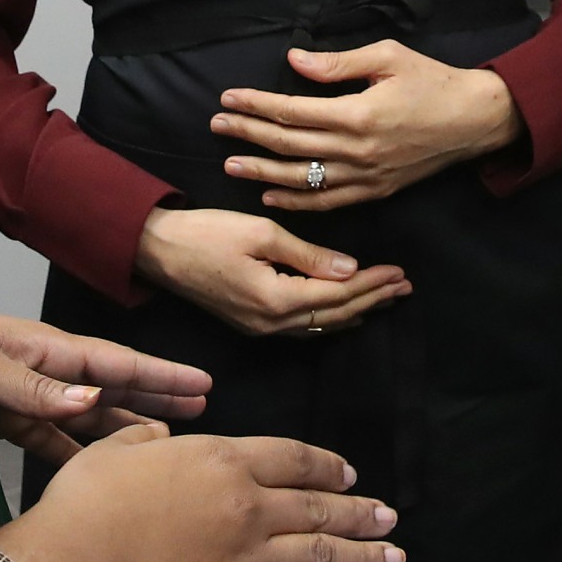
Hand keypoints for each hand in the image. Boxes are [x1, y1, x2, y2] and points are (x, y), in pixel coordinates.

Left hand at [0, 311, 210, 466]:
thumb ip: (35, 388)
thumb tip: (93, 401)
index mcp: (48, 351)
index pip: (117, 363)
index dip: (160, 374)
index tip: (203, 382)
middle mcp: (46, 372)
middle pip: (113, 386)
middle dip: (156, 394)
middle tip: (204, 406)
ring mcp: (29, 397)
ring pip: (90, 416)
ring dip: (125, 426)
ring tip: (166, 439)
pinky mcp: (8, 422)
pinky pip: (54, 441)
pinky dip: (80, 455)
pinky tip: (103, 472)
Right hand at [0, 425, 403, 561]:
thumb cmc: (88, 502)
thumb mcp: (117, 448)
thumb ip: (147, 440)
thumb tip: (161, 437)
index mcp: (219, 461)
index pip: (290, 458)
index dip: (324, 466)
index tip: (349, 474)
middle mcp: (244, 508)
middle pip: (315, 507)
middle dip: (358, 512)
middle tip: (389, 516)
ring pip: (317, 557)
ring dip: (360, 559)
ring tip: (393, 559)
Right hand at [135, 207, 409, 336]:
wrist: (157, 250)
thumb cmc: (206, 233)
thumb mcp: (261, 232)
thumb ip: (308, 254)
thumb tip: (350, 268)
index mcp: (276, 300)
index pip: (337, 295)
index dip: (371, 283)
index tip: (400, 271)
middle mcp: (271, 324)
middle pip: (334, 315)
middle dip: (372, 299)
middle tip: (404, 285)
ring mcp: (260, 329)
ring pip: (320, 326)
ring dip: (355, 310)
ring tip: (385, 297)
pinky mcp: (250, 324)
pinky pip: (302, 327)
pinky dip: (329, 318)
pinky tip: (343, 311)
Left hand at [212, 40, 523, 211]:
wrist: (476, 120)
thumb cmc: (432, 81)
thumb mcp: (387, 57)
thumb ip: (337, 63)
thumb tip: (294, 61)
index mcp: (358, 114)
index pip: (293, 111)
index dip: (256, 105)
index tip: (228, 98)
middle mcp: (358, 150)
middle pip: (290, 145)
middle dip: (248, 135)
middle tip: (216, 126)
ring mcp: (367, 176)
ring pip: (303, 179)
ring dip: (263, 171)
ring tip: (230, 164)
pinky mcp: (376, 190)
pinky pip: (329, 202)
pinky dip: (297, 201)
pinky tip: (270, 195)